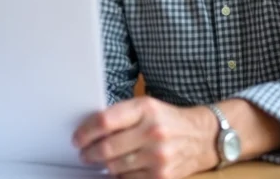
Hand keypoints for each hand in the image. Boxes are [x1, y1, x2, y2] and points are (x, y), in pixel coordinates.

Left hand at [72, 97, 218, 178]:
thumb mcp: (146, 106)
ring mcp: (158, 156)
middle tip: (84, 153)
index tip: (78, 138)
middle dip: (90, 153)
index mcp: (145, 109)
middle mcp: (153, 132)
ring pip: (115, 166)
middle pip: (107, 147)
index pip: (105, 121)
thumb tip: (89, 128)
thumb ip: (121, 115)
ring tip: (101, 161)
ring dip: (103, 165)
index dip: (86, 132)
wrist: (201, 137)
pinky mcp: (162, 176)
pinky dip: (120, 175)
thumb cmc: (167, 120)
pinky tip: (120, 168)